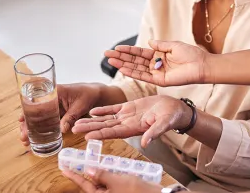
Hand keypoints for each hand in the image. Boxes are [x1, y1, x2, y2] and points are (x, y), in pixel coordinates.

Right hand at [19, 83, 104, 145]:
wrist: (96, 94)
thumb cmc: (88, 95)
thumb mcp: (80, 106)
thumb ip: (71, 117)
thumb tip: (61, 130)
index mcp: (55, 91)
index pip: (36, 101)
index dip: (27, 111)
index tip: (21, 120)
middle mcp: (50, 97)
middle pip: (34, 111)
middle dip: (27, 124)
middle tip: (23, 136)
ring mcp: (52, 106)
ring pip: (38, 117)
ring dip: (31, 128)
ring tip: (25, 140)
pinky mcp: (56, 112)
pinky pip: (46, 121)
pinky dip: (40, 128)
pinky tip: (34, 138)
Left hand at [62, 169, 161, 192]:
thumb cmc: (137, 192)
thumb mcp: (117, 181)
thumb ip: (101, 175)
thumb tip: (89, 170)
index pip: (84, 185)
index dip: (74, 175)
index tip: (64, 168)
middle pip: (92, 184)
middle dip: (88, 173)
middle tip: (81, 162)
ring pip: (103, 183)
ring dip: (101, 173)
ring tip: (97, 163)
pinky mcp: (123, 192)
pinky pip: (113, 183)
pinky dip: (112, 175)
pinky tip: (113, 168)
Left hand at [71, 95, 191, 147]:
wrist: (176, 109)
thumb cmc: (171, 117)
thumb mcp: (163, 124)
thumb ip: (154, 133)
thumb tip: (146, 143)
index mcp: (134, 129)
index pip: (113, 132)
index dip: (99, 134)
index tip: (86, 136)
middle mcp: (127, 124)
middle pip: (105, 127)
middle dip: (89, 128)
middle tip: (73, 129)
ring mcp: (128, 116)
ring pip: (106, 119)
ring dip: (92, 120)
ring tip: (77, 121)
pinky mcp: (130, 107)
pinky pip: (114, 109)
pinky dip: (103, 110)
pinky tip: (92, 111)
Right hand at [104, 40, 210, 86]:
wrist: (202, 65)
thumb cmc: (191, 54)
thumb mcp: (174, 45)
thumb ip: (160, 45)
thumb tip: (149, 42)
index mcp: (159, 55)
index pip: (139, 53)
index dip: (128, 50)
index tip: (116, 48)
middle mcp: (156, 64)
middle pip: (134, 61)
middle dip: (120, 57)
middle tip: (106, 54)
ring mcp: (156, 73)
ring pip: (136, 69)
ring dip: (123, 65)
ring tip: (110, 61)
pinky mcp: (159, 81)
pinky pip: (143, 76)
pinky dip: (133, 72)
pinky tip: (122, 68)